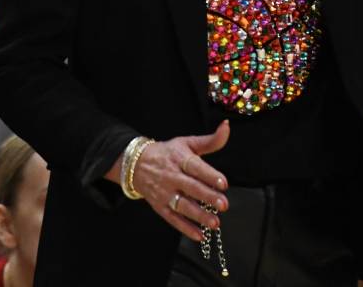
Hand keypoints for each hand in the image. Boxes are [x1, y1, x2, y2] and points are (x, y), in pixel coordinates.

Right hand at [132, 121, 231, 241]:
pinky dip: (185, 228)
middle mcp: (171, 176)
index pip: (195, 167)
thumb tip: (227, 126)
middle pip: (191, 188)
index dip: (210, 175)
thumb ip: (210, 140)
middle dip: (207, 197)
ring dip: (199, 216)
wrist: (136, 164)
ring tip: (215, 223)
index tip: (224, 183)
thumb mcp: (187, 142)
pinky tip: (199, 235)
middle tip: (224, 205)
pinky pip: (172, 219)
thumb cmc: (168, 153)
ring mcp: (164, 193)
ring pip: (182, 206)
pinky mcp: (159, 207)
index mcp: (179, 159)